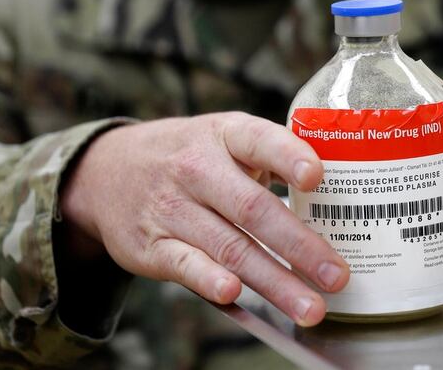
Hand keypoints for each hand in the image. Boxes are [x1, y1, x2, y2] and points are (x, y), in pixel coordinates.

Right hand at [60, 113, 349, 325]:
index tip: (316, 177)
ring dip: (274, 282)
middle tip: (336, 275)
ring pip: (229, 247)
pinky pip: (184, 264)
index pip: (259, 140)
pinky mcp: (151, 245)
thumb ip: (271, 158)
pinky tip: (234, 294)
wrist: (106, 171)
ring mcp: (172, 208)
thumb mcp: (224, 138)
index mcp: (225, 135)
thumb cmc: (189, 155)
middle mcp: (197, 169)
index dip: (289, 157)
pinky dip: (208, 279)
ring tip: (310, 306)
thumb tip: (335, 190)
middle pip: (253, 209)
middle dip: (299, 246)